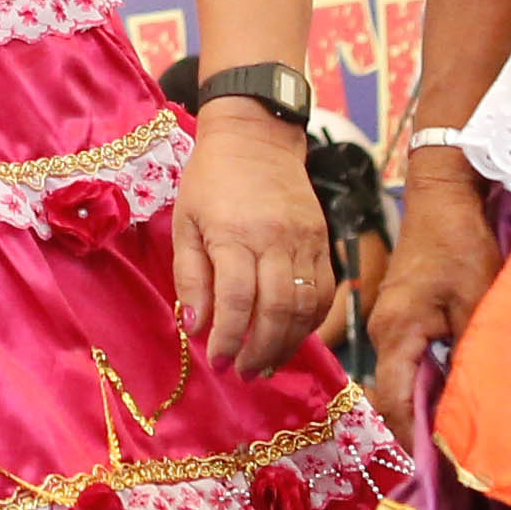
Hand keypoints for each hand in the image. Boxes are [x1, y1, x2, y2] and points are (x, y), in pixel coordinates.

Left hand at [165, 108, 336, 378]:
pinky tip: (291, 336)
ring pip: (306, 307)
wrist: (257, 136)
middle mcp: (275, 240)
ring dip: (286, 344)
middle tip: (243, 372)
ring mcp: (305, 241)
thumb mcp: (184, 222)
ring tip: (265, 364)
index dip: (227, 338)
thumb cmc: (210, 180)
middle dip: (259, 351)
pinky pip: (325, 292)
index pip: (236, 300)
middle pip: (276, 311)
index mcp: (233, 234)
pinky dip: (311, 322)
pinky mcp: (323, 241)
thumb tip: (195, 327)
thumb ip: (190, 276)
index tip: (217, 362)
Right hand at [366, 167, 500, 443]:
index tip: (446, 470)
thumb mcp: (479, 298)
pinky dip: (435, 383)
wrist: (442, 197)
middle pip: (399, 398)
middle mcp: (384, 335)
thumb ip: (476, 353)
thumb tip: (483, 407)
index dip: (418, 440)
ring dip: (433, 407)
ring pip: (408, 382)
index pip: (396, 404)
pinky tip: (462, 396)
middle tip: (464, 461)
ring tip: (467, 436)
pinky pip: (415, 363)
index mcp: (395, 333)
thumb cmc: (461, 243)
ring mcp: (390, 327)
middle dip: (427, 431)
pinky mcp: (403, 319)